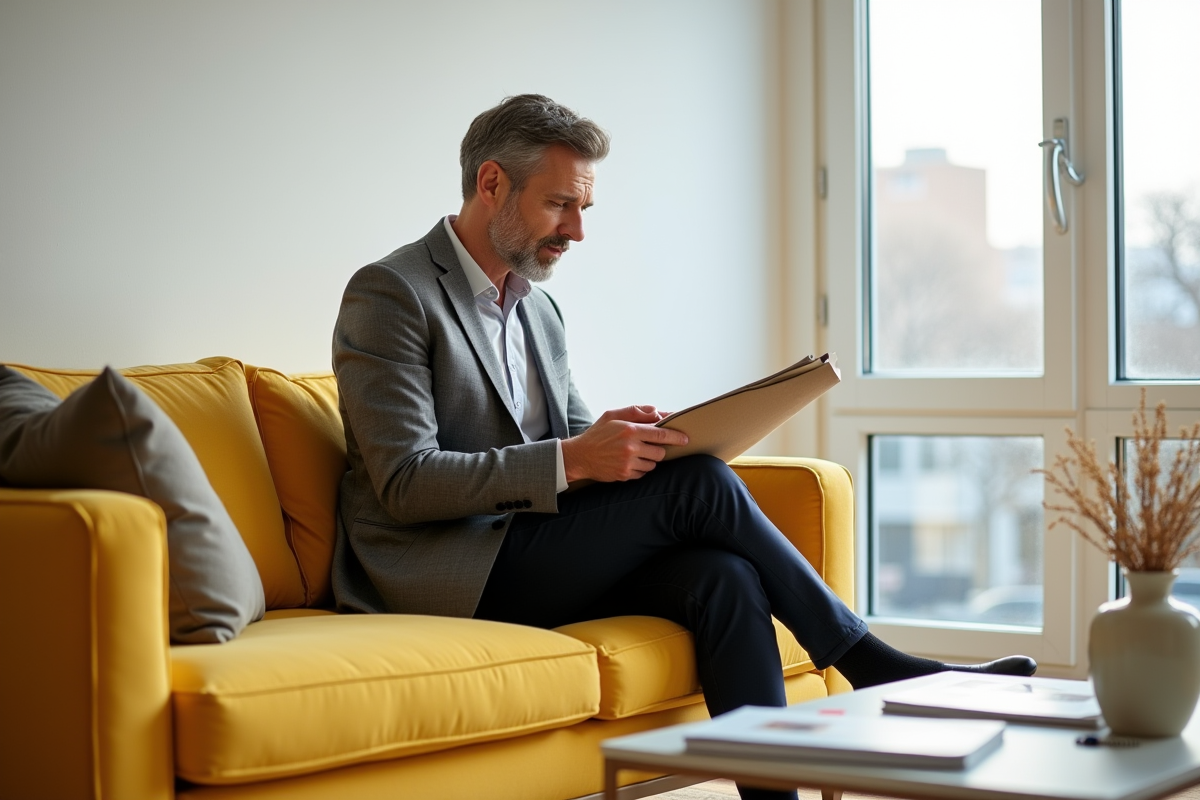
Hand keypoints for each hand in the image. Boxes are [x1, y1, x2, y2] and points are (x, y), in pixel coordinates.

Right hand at [562, 405, 687, 482]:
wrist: (579, 456)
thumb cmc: (597, 434)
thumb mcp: (612, 415)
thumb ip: (636, 411)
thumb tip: (657, 412)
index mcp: (629, 430)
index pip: (661, 434)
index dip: (676, 437)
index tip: (685, 439)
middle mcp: (630, 447)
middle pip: (660, 452)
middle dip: (659, 449)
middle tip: (650, 446)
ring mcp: (628, 463)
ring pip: (653, 464)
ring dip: (649, 459)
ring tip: (636, 453)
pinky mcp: (625, 475)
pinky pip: (643, 473)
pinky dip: (640, 468)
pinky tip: (629, 462)